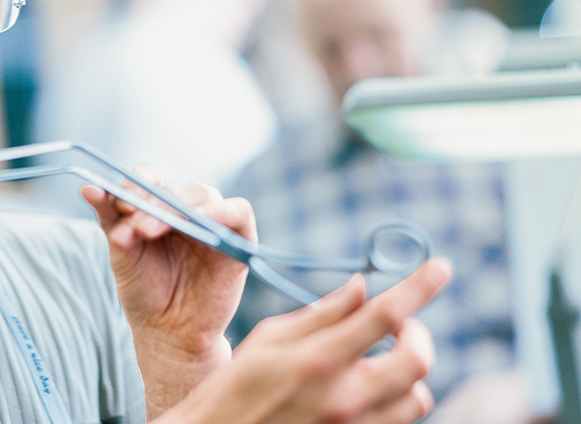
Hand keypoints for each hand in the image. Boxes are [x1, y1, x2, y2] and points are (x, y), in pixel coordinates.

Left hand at [81, 167, 257, 415]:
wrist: (169, 333)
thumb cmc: (144, 292)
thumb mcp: (121, 254)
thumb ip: (110, 220)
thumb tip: (87, 187)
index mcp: (157, 209)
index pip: (150, 178)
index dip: (137, 183)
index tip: (121, 201)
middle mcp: (185, 212)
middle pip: (175, 188)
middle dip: (153, 203)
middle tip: (136, 226)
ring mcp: (212, 223)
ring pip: (204, 194)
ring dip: (179, 208)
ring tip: (151, 231)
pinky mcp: (239, 238)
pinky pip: (238, 211)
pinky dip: (220, 211)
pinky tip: (197, 224)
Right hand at [159, 258, 451, 423]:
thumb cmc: (236, 387)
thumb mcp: (268, 340)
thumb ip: (321, 314)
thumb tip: (363, 286)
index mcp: (317, 360)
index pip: (383, 315)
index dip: (418, 287)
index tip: (441, 267)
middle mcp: (344, 398)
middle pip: (418, 361)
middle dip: (418, 334)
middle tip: (398, 326)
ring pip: (418, 397)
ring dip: (407, 372)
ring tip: (377, 362)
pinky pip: (399, 420)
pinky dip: (395, 399)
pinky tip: (366, 388)